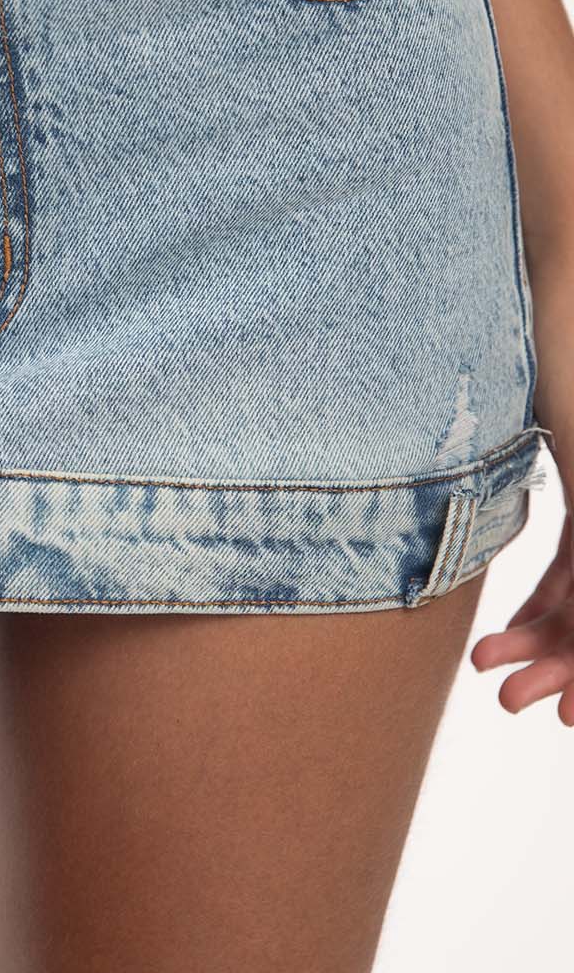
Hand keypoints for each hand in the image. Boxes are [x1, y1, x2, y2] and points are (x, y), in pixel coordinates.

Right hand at [470, 271, 572, 723]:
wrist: (518, 265)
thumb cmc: (477, 326)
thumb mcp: (474, 420)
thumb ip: (466, 470)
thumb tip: (413, 502)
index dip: (552, 635)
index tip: (507, 668)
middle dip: (562, 668)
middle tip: (525, 707)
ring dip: (562, 660)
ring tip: (512, 695)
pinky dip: (561, 618)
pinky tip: (511, 640)